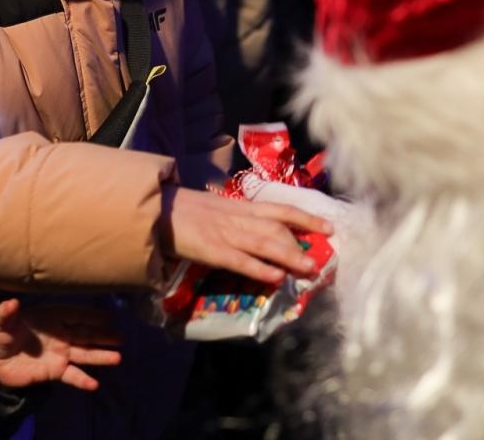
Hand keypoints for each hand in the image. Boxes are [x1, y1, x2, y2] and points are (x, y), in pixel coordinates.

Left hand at [0, 300, 122, 392]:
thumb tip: (12, 302)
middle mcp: (60, 334)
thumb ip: (5, 313)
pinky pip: (72, 375)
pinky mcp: (55, 371)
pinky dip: (82, 380)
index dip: (91, 314)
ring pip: (84, 354)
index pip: (74, 314)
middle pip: (85, 333)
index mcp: (50, 318)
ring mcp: (60, 353)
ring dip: (100, 356)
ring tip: (117, 358)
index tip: (109, 314)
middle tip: (121, 336)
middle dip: (103, 334)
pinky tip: (94, 384)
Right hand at [157, 185, 331, 284]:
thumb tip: (255, 225)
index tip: (329, 226)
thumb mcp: (214, 206)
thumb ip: (235, 215)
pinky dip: (259, 268)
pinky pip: (239, 260)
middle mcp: (237, 217)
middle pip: (276, 228)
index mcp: (238, 206)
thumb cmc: (182, 207)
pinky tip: (275, 277)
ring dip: (289, 256)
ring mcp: (225, 234)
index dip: (305, 218)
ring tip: (309, 268)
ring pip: (264, 243)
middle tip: (323, 257)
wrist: (154, 208)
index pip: (279, 209)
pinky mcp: (211, 250)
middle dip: (301, 242)